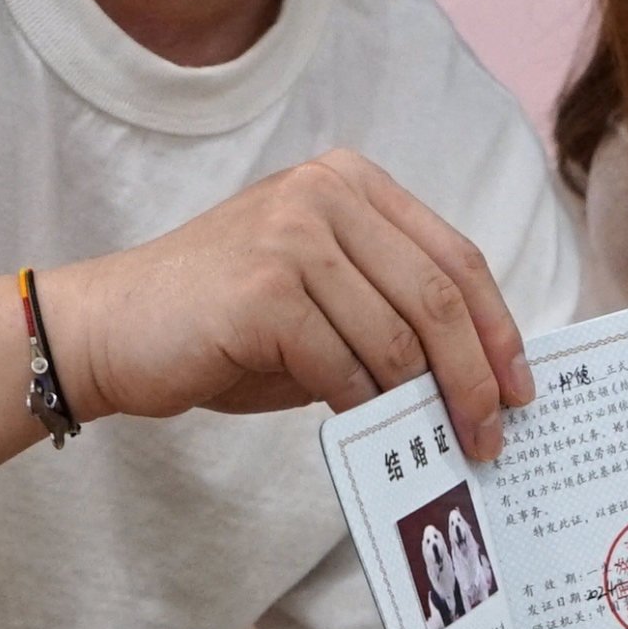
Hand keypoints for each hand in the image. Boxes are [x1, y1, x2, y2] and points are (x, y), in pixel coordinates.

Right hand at [40, 150, 533, 453]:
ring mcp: (293, 237)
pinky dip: (362, 410)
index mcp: (348, 182)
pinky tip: (364, 433)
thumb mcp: (318, 297)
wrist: (107, 330)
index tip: (520, 386)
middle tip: (491, 435)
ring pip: (397, 338)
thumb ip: (386, 312)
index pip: (455, 256)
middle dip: (476, 375)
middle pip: (439, 297)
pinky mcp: (265, 292)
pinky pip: (344, 368)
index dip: (498, 327)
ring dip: (423, 404)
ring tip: (437, 446)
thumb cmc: (219, 326)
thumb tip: (473, 378)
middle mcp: (324, 195)